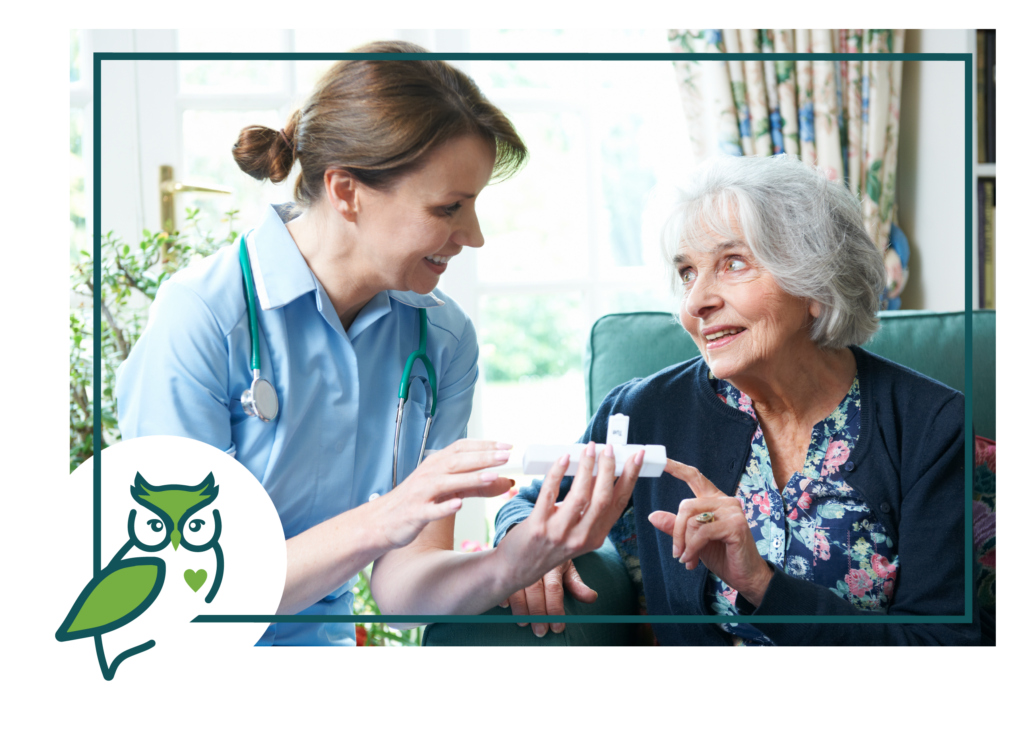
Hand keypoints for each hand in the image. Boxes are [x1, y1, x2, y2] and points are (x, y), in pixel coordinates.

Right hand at [376, 439, 513, 549]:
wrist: (381, 521)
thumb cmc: (417, 501)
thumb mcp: (448, 490)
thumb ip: (476, 485)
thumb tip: (507, 481)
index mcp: (435, 464)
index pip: (461, 448)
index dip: (484, 445)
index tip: (507, 445)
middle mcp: (428, 475)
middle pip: (457, 461)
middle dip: (483, 457)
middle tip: (506, 456)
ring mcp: (420, 494)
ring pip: (446, 483)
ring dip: (470, 478)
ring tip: (492, 476)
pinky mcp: (415, 514)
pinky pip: (430, 510)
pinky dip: (444, 507)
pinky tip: (458, 505)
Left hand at [497, 442, 643, 607]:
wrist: (517, 568)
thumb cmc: (549, 546)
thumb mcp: (577, 533)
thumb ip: (590, 510)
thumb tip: (600, 473)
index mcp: (596, 537)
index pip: (619, 503)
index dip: (630, 477)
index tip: (636, 456)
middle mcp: (581, 537)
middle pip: (603, 497)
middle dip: (609, 469)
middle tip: (610, 448)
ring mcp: (559, 533)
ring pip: (580, 495)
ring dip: (587, 467)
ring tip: (590, 449)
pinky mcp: (537, 526)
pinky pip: (549, 493)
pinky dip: (557, 473)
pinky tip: (563, 459)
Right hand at [499, 560, 596, 637]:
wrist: (532, 533)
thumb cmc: (550, 555)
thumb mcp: (565, 566)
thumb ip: (576, 583)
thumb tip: (592, 598)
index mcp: (552, 564)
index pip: (554, 589)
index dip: (555, 609)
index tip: (558, 627)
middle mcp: (535, 564)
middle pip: (536, 590)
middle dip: (538, 613)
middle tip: (541, 631)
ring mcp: (519, 564)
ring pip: (518, 587)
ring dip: (520, 607)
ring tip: (523, 623)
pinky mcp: (505, 564)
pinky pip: (502, 579)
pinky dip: (503, 593)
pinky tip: (504, 605)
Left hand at [648, 460, 773, 606]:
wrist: (744, 576)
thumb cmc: (721, 556)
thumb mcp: (692, 540)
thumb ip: (675, 527)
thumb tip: (652, 515)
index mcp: (714, 500)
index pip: (695, 477)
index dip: (677, 468)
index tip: (661, 460)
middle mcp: (725, 501)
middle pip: (686, 506)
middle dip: (676, 532)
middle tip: (677, 553)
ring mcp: (732, 511)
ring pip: (692, 520)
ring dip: (685, 544)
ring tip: (688, 560)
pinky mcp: (736, 525)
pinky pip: (702, 532)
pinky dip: (692, 548)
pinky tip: (692, 561)